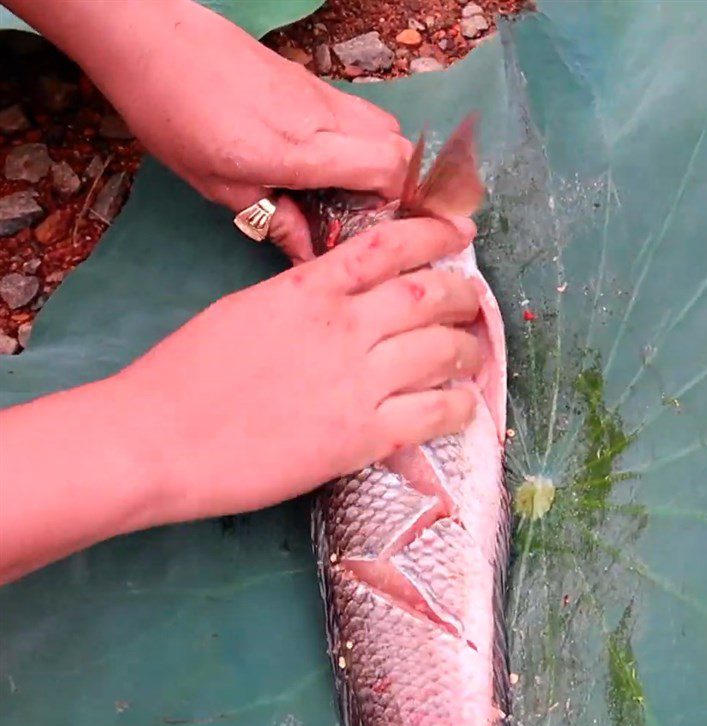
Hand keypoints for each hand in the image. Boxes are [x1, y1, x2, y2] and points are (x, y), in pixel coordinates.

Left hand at [6, 0, 411, 260]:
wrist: (150, 39)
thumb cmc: (174, 117)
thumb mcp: (219, 186)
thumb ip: (274, 219)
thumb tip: (309, 252)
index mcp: (299, 149)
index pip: (387, 166)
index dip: (402, 199)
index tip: (385, 225)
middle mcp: (321, 116)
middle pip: (397, 142)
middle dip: (398, 181)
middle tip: (366, 211)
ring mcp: (319, 92)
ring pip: (381, 123)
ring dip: (379, 158)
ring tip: (347, 189)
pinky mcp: (309, 79)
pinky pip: (356, 112)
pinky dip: (359, 140)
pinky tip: (324, 160)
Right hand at [121, 216, 479, 521]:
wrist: (159, 439)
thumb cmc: (185, 374)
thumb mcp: (245, 310)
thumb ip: (301, 300)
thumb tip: (340, 300)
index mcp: (310, 288)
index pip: (389, 245)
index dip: (435, 232)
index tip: (459, 232)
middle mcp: (345, 326)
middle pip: (429, 294)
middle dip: (463, 295)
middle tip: (472, 302)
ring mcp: (358, 382)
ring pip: (442, 351)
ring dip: (468, 350)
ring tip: (473, 354)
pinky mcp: (362, 437)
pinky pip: (434, 414)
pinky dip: (459, 406)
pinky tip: (464, 405)